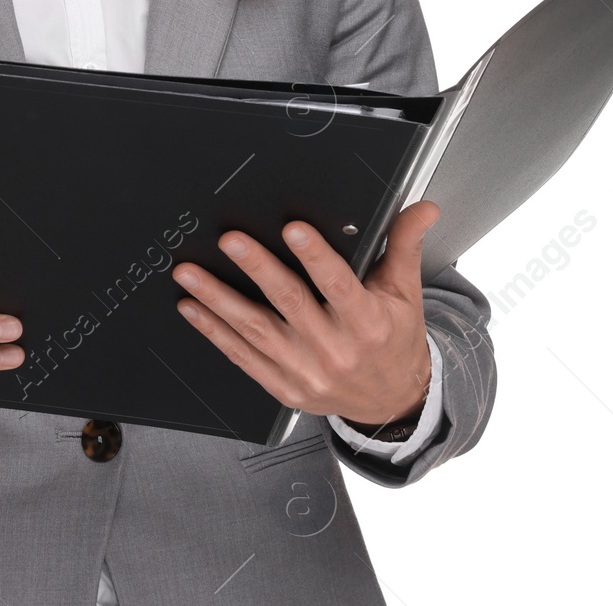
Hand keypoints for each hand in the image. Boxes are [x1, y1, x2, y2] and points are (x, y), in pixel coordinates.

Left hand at [171, 201, 438, 428]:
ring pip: (255, 330)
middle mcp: (335, 350)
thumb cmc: (394, 341)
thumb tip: (422, 207)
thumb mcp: (405, 293)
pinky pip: (242, 357)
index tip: (293, 228)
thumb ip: (404, 245)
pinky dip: (214, 332)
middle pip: (289, 303)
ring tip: (189, 273)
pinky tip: (193, 308)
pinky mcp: (283, 388)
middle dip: (257, 268)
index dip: (316, 256)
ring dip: (218, 300)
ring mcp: (305, 372)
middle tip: (229, 240)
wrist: (390, 403)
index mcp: (367, 323)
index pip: (339, 285)